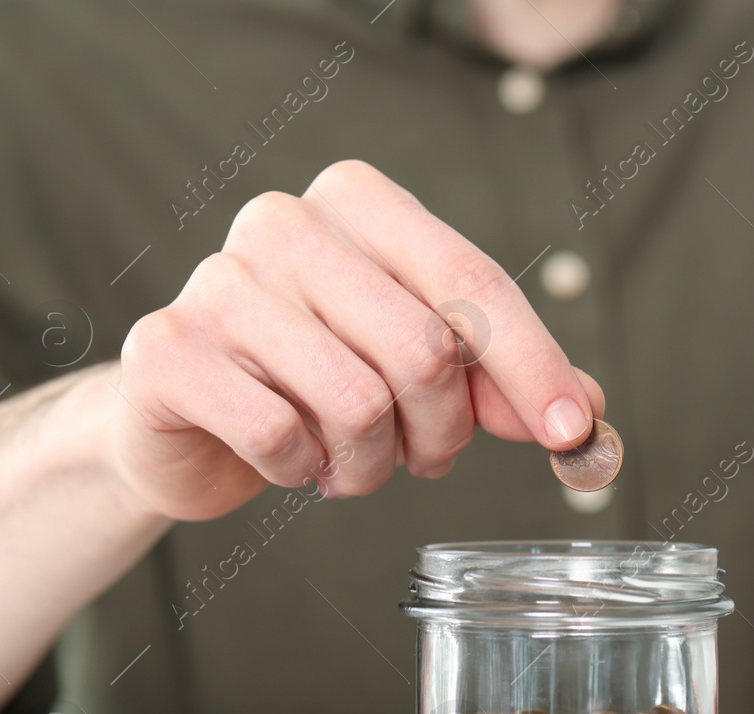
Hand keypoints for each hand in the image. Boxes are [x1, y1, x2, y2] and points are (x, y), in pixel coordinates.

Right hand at [111, 160, 603, 520]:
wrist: (188, 425)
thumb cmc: (316, 384)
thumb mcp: (424, 376)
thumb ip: (500, 384)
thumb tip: (584, 416)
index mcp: (360, 203)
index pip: (472, 282)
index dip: (534, 366)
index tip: (571, 433)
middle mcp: (285, 221)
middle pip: (424, 349)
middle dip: (442, 433)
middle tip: (420, 458)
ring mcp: (218, 280)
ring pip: (357, 402)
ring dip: (370, 463)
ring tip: (346, 460)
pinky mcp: (168, 350)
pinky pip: (279, 436)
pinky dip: (299, 471)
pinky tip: (286, 459)